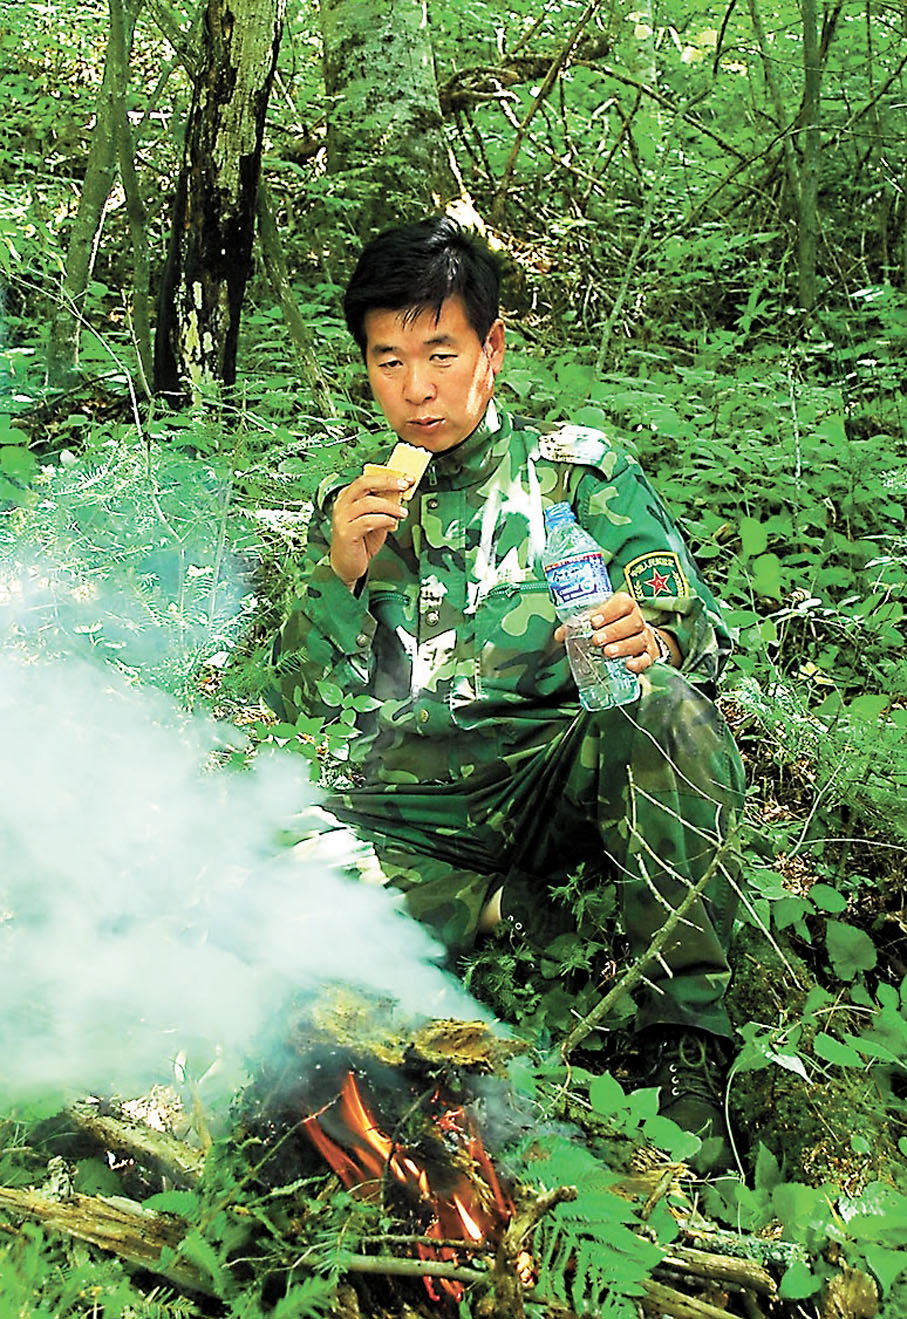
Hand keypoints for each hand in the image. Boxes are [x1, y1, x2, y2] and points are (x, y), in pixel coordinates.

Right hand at [329, 470, 411, 588]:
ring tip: (402, 512)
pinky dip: (383, 520)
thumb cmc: (360, 542)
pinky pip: (367, 521)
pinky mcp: (346, 533)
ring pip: (368, 502)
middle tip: (404, 485)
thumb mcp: (375, 520)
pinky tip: (392, 523)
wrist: (347, 565)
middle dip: (387, 482)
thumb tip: (399, 495)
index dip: (387, 476)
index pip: (366, 479)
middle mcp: (342, 505)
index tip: (405, 478)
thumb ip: (383, 507)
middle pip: (364, 483)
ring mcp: (342, 519)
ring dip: (390, 506)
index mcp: (347, 498)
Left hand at [554, 591, 674, 673]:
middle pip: (632, 622)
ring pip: (639, 640)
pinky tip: (628, 665)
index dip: (609, 612)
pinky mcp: (648, 655)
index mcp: (625, 606)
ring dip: (623, 647)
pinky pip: (647, 659)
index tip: (594, 622)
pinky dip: (638, 663)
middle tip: (597, 640)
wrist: (635, 637)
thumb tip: (560, 635)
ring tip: (608, 653)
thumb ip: (578, 625)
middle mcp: (637, 620)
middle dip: (613, 631)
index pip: (622, 604)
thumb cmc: (611, 625)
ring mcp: (644, 638)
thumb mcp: (596, 621)